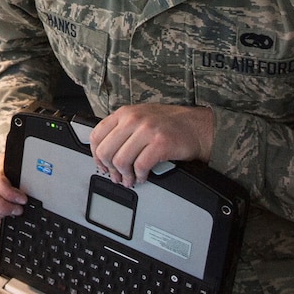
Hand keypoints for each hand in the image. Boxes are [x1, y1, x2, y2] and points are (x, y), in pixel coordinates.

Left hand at [88, 104, 213, 184]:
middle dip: (109, 169)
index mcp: (125, 113)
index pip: (97, 135)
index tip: (101, 165)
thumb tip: (104, 152)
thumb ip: (122, 129)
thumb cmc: (170, 124)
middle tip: (116, 177)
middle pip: (106, 151)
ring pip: (121, 161)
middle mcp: (133, 119)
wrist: (197, 126)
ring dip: (125, 176)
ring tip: (130, 180)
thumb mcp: (141, 117)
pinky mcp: (160, 144)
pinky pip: (140, 166)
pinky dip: (139, 176)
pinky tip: (143, 177)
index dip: (96, 155)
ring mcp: (147, 130)